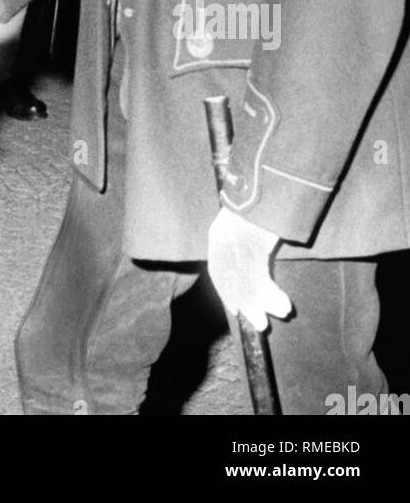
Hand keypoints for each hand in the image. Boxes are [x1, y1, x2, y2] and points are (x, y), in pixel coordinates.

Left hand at [207, 207, 292, 331]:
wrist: (268, 180)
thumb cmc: (261, 204)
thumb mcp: (246, 223)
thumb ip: (245, 244)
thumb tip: (256, 271)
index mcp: (217, 233)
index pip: (217, 270)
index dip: (226, 292)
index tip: (234, 308)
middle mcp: (223, 237)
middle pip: (231, 279)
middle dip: (246, 303)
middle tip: (259, 322)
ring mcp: (236, 240)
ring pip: (246, 282)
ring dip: (263, 303)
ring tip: (279, 314)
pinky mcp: (253, 241)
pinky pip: (260, 277)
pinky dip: (272, 294)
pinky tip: (283, 303)